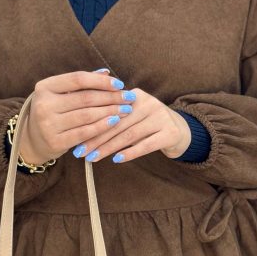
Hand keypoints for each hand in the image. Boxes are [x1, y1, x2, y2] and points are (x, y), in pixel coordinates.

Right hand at [17, 69, 135, 163]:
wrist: (33, 140)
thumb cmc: (53, 111)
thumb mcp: (61, 94)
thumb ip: (82, 83)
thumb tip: (107, 72)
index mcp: (45, 87)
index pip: (78, 79)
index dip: (101, 81)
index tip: (119, 84)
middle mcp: (44, 104)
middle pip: (85, 98)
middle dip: (111, 97)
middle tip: (129, 98)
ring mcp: (48, 124)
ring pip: (87, 115)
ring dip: (110, 112)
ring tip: (126, 110)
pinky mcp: (55, 142)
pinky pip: (84, 133)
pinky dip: (102, 127)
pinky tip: (115, 122)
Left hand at [71, 86, 191, 163]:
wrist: (181, 131)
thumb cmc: (147, 125)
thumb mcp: (131, 116)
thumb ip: (111, 116)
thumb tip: (80, 131)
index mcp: (135, 95)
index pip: (109, 110)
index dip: (91, 125)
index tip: (75, 139)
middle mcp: (148, 103)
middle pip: (117, 123)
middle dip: (96, 139)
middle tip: (80, 152)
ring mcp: (161, 117)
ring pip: (129, 134)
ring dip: (109, 148)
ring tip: (93, 158)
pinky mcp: (170, 133)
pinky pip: (146, 144)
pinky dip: (130, 152)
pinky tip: (117, 159)